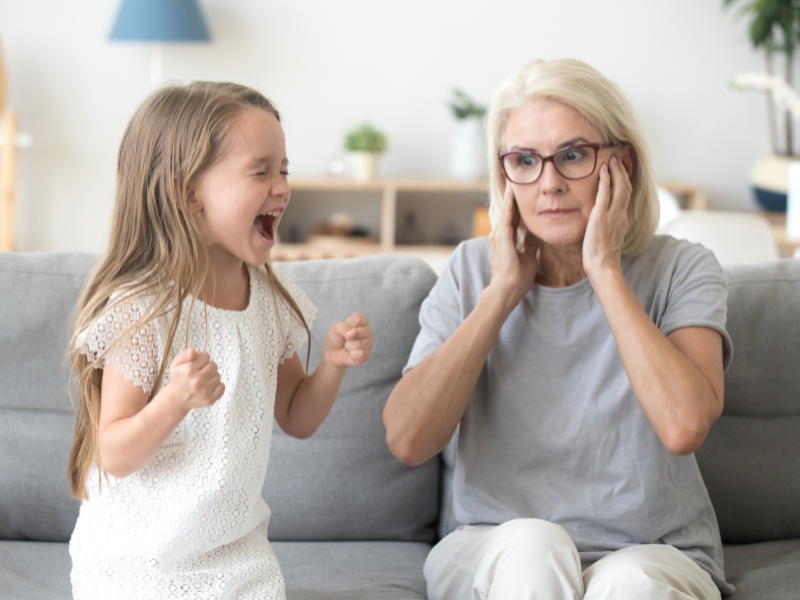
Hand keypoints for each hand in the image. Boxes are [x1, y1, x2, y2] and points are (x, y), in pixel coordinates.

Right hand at [167, 348, 224, 409]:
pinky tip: (207, 387)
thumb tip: (193, 351)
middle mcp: (197, 381)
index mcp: (188, 370)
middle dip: (207, 367)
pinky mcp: (210, 399)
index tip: (195, 365)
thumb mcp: (176, 364)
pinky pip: (222, 386)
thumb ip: (184, 354)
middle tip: (198, 373)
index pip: (206, 356)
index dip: (201, 359)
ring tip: (201, 381)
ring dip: (211, 377)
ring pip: (218, 375)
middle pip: (214, 365)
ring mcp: (204, 391)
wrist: (177, 399)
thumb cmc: (178, 379)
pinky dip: (216, 386)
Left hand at [322, 313, 372, 367]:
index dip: (349, 324)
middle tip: (345, 338)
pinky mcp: (366, 355)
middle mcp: (368, 332)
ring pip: (359, 344)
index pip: (358, 319)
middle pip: (359, 332)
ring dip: (348, 346)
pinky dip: (352, 354)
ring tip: (347, 345)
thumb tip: (352, 333)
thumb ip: (343, 327)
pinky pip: (360, 354)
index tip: (345, 327)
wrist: (333, 353)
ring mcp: (368, 344)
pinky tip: (350, 353)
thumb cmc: (336, 337)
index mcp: (362, 322)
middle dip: (348, 336)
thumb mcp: (335, 328)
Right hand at [487, 183, 538, 310]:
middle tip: (515, 176)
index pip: (513, 217)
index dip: (518, 204)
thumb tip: (533, 234)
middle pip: (507, 209)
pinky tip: (514, 189)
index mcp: (506, 239)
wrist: (506, 291)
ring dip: (510, 194)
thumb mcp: (528, 257)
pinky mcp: (501, 236)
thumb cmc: (516, 279)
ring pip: (506, 208)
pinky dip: (510, 201)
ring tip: (513, 177)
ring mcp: (498, 234)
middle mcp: (499, 234)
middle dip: (512, 194)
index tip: (523, 191)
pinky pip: (507, 214)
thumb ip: (529, 244)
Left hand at [583, 155, 630, 278]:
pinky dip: (606, 179)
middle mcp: (621, 215)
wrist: (604, 268)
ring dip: (616, 171)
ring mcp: (613, 215)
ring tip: (611, 159)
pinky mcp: (601, 216)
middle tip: (618, 158)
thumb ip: (608, 232)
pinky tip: (603, 170)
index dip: (625, 182)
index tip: (621, 171)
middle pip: (626, 187)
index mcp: (622, 221)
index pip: (626, 197)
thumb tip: (604, 230)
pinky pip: (605, 193)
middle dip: (622, 171)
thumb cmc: (603, 260)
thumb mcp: (608, 242)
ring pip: (620, 187)